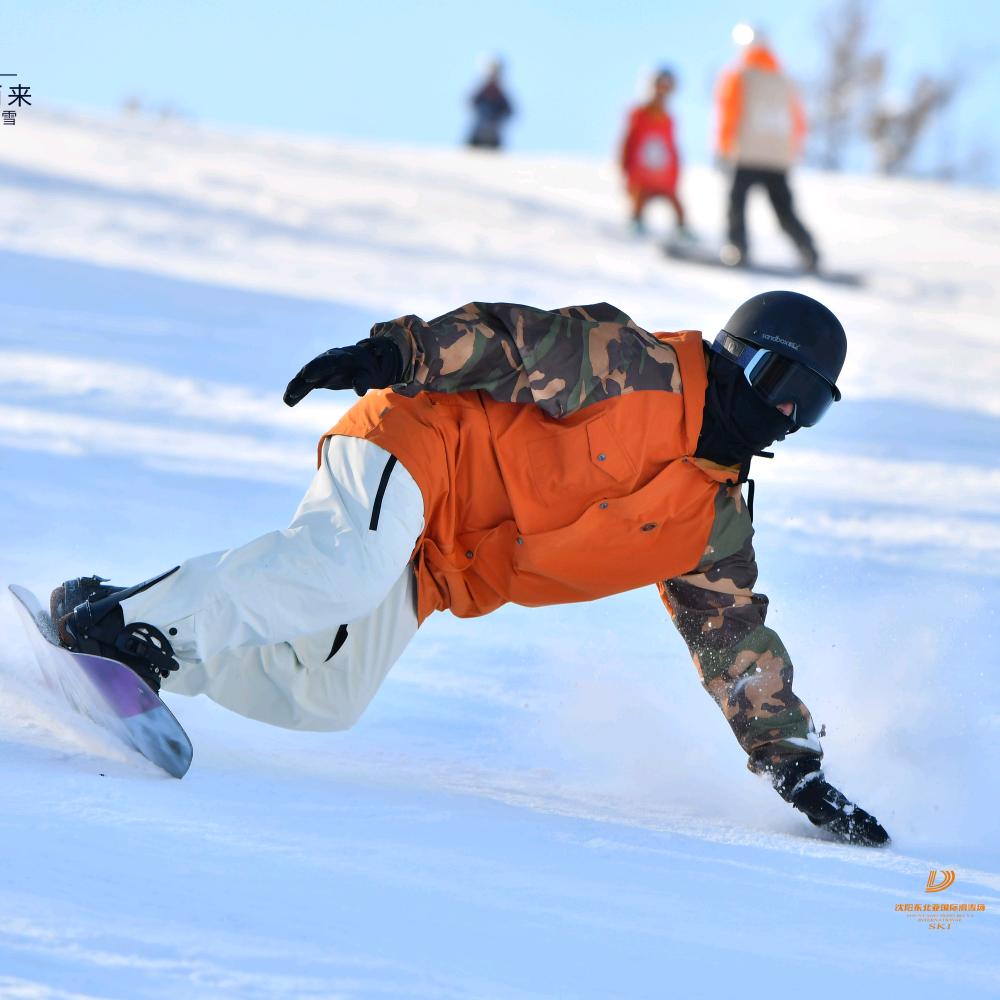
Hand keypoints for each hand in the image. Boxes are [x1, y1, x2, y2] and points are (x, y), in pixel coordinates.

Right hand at [283, 338, 403, 405]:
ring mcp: (320, 368)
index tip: (307, 376)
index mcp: (341, 358)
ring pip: (305, 376)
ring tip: (287, 399)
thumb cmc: (367, 369)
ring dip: (296, 387)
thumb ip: (362, 381)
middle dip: (302, 379)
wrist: (363, 362)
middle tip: (293, 390)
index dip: (317, 369)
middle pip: (312, 369)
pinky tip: (288, 401)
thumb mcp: (368, 374)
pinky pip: (305, 384)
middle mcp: (327, 360)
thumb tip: (360, 392)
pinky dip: (297, 391)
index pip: (327, 362)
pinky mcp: (316, 376)